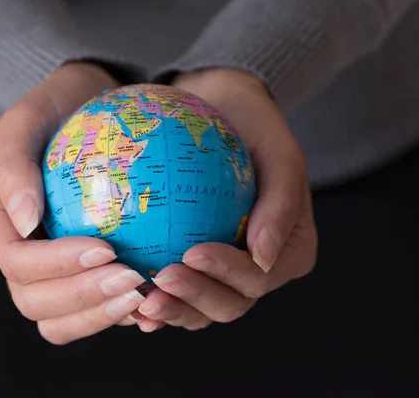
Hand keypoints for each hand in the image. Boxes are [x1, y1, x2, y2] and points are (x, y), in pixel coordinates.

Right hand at [0, 62, 147, 344]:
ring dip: (99, 315)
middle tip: (132, 281)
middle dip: (82, 299)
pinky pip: (88, 309)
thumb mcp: (27, 118)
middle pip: (34, 301)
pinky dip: (115, 314)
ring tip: (142, 298)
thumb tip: (25, 220)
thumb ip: (13, 165)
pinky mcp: (73, 273)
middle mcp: (14, 252)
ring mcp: (42, 268)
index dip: (58, 265)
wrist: (82, 109)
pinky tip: (152, 301)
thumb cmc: (56, 107)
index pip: (18, 261)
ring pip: (57, 319)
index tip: (106, 249)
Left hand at [135, 68, 317, 331]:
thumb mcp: (279, 153)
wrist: (223, 108)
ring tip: (141, 300)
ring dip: (172, 309)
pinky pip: (174, 293)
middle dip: (195, 299)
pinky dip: (155, 299)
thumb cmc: (254, 126)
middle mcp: (258, 270)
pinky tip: (128, 299)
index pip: (259, 277)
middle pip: (230, 303)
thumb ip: (281, 203)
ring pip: (200, 310)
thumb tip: (261, 257)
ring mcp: (225, 274)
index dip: (227, 274)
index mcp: (289, 252)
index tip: (191, 252)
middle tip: (160, 280)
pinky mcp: (195, 269)